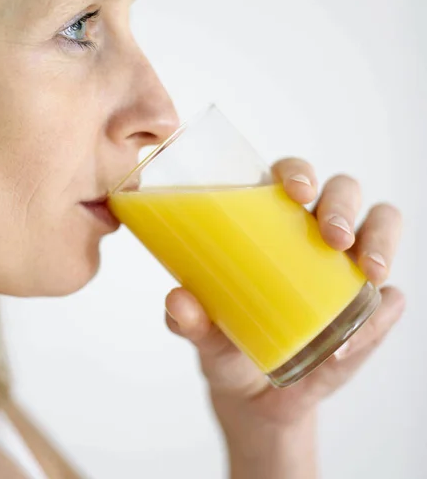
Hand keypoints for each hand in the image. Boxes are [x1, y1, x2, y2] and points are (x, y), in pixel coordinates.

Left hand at [164, 158, 404, 430]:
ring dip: (382, 240)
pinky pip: (388, 298)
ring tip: (368, 272)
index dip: (298, 172)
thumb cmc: (225, 343)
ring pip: (380, 226)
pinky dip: (385, 306)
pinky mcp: (367, 309)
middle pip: (342, 192)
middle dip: (344, 205)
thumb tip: (179, 301)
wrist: (253, 395)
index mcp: (268, 223)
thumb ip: (187, 320)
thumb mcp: (203, 333)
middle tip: (333, 238)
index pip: (290, 176)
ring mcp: (344, 269)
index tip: (296, 193)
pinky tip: (370, 317)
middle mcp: (311, 235)